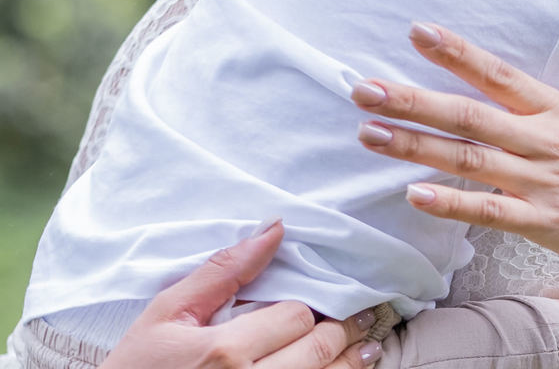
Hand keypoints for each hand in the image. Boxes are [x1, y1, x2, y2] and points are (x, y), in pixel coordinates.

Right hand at [99, 220, 381, 368]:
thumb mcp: (167, 315)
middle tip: (365, 317)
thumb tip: (275, 229)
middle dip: (342, 331)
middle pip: (320, 349)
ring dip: (353, 363)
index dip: (311, 307)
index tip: (322, 302)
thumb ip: (222, 271)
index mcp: (224, 353)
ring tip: (367, 346)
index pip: (298, 315)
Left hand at [352, 22, 558, 288]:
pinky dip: (450, 202)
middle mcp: (551, 140)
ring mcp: (550, 181)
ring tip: (369, 134)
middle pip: (471, 112)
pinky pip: (491, 210)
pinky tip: (414, 195)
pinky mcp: (551, 223)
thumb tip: (502, 112)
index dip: (457, 52)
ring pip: (470, 158)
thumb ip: (548, 124)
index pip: (500, 73)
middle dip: (412, 99)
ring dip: (416, 145)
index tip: (417, 32)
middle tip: (363, 87)